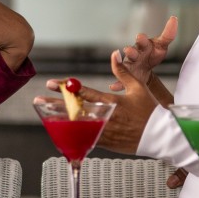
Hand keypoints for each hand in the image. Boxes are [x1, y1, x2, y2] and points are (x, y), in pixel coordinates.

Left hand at [45, 51, 166, 155]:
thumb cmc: (150, 111)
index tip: (51, 83)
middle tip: (38, 101)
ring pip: (76, 127)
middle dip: (55, 105)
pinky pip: (85, 138)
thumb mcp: (138, 87)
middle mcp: (105, 118)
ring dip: (59, 121)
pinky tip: (60, 130)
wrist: (160, 137)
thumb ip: (123, 71)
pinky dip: (73, 134)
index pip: (84, 93)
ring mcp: (104, 132)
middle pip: (74, 111)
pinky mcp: (105, 143)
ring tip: (44, 115)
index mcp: (112, 102)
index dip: (66, 88)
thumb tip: (114, 54)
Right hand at [114, 16, 177, 85]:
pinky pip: (120, 81)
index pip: (142, 40)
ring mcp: (129, 66)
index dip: (141, 38)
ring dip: (122, 67)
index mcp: (143, 46)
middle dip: (130, 51)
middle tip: (128, 50)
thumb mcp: (162, 45)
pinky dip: (117, 84)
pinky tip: (114, 86)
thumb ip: (168, 34)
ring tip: (122, 68)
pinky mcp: (126, 77)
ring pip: (124, 65)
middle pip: (131, 52)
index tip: (140, 36)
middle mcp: (134, 54)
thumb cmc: (153, 53)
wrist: (146, 68)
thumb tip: (174, 18)